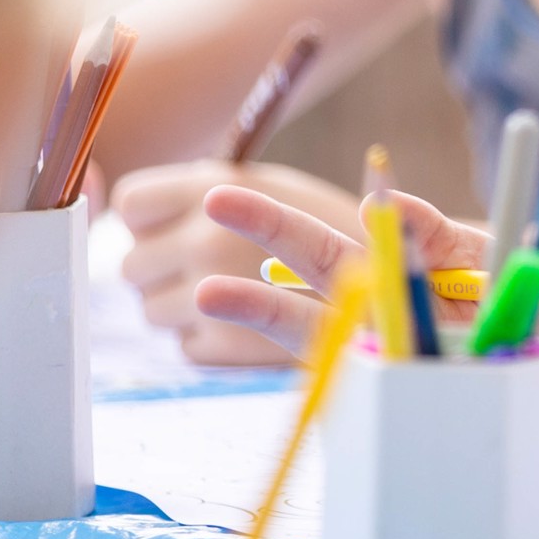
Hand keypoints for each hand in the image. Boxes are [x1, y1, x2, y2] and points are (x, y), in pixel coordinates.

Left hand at [114, 161, 357, 366]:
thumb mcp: (296, 194)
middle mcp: (209, 241)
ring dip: (182, 308)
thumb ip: (240, 194)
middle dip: (160, 270)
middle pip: (132, 266)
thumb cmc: (355, 241)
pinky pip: (188, 347)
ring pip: (154, 312)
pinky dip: (212, 342)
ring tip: (230, 295)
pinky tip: (250, 327)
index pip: (132, 205)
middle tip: (198, 265)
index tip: (170, 225)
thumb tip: (208, 199)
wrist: (407, 314)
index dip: (145, 219)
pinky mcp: (230, 352)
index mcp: (220, 186)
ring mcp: (215, 299)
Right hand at [188, 185, 491, 355]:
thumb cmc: (507, 310)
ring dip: (260, 310)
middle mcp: (363, 309)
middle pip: (306, 269)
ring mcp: (366, 353)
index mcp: (382, 270)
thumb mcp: (484, 262)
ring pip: (307, 327)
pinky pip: (341, 382)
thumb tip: (388, 201)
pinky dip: (327, 369)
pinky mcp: (377, 395)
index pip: (322, 241)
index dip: (276, 221)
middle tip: (212, 200)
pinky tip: (311, 363)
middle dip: (263, 235)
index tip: (227, 196)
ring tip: (207, 294)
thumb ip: (441, 233)